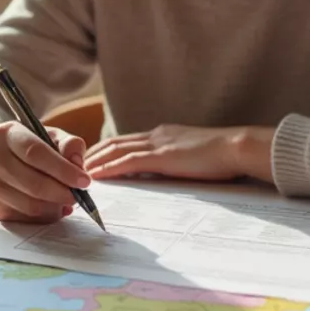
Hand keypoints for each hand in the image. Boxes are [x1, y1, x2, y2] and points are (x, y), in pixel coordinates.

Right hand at [0, 117, 90, 222]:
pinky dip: (46, 216)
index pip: (34, 152)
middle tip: (79, 196)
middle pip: (33, 183)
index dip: (62, 169)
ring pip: (31, 205)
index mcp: (7, 133)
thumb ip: (70, 145)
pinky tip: (54, 208)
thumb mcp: (53, 137)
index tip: (84, 181)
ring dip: (56, 207)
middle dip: (62, 193)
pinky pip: (27, 218)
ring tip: (67, 200)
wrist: (4, 159)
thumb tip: (77, 164)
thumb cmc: (34, 147)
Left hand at [84, 124, 274, 181]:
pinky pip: (128, 162)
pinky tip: (96, 175)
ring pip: (116, 150)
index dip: (105, 150)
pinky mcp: (162, 157)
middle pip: (114, 142)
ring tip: (76, 172)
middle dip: (92, 154)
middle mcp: (156, 135)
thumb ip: (174, 160)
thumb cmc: (222, 156)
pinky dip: (109, 168)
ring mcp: (158, 144)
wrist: (237, 147)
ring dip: (95, 161)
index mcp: (163, 135)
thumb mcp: (191, 155)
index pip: (126, 141)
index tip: (90, 159)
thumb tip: (161, 172)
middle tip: (72, 166)